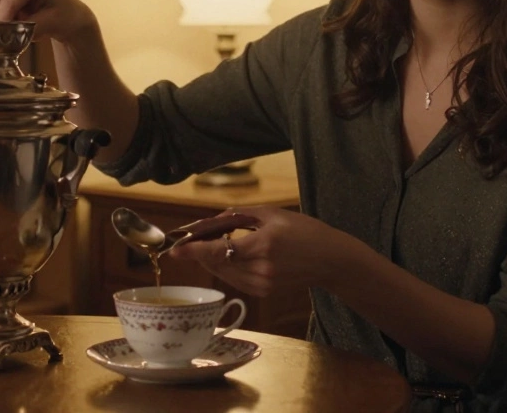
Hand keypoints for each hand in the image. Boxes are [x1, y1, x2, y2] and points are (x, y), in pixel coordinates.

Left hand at [167, 207, 355, 297]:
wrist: (330, 259)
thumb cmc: (305, 231)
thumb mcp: (273, 214)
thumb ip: (239, 215)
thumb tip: (213, 220)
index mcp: (264, 244)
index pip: (220, 249)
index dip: (194, 251)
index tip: (176, 250)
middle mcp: (261, 268)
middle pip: (218, 263)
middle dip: (200, 252)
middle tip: (189, 241)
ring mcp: (263, 283)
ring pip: (224, 273)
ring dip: (211, 260)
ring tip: (206, 245)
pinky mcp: (264, 292)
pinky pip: (235, 279)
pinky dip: (225, 267)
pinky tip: (226, 256)